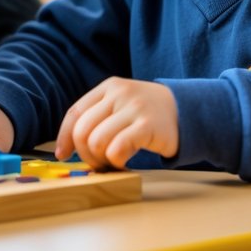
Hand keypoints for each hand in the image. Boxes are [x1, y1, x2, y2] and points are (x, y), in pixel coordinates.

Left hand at [55, 77, 177, 168]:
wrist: (188, 111)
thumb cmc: (148, 114)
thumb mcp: (121, 105)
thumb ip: (98, 117)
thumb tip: (68, 146)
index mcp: (108, 88)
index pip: (75, 113)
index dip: (64, 137)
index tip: (63, 154)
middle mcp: (119, 94)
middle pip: (82, 130)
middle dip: (85, 153)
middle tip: (98, 163)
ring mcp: (133, 108)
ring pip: (97, 142)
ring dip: (101, 160)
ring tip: (113, 162)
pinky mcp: (147, 126)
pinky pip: (117, 149)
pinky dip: (116, 162)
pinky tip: (125, 162)